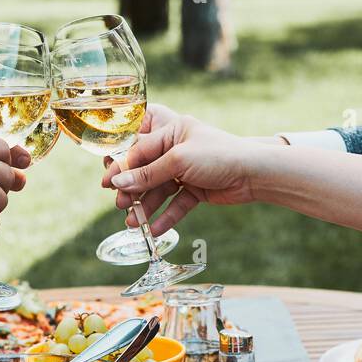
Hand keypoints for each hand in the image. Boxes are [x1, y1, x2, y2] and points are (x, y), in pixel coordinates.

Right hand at [102, 119, 260, 235]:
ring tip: (134, 223)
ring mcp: (185, 171)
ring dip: (146, 207)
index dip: (122, 167)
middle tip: (120, 205)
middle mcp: (176, 149)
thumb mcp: (178, 161)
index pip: (138, 149)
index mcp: (171, 132)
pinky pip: (175, 204)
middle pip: (146, 171)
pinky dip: (166, 217)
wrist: (254, 174)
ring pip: (159, 190)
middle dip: (132, 189)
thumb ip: (147, 173)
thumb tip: (118, 183)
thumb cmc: (218, 155)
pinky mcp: (195, 190)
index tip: (107, 184)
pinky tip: (155, 230)